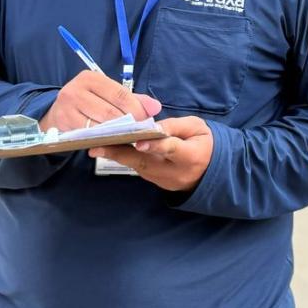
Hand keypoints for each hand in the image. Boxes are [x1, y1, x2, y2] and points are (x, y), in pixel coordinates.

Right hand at [39, 71, 161, 132]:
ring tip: (127, 138)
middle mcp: (76, 89)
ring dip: (116, 135)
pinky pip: (88, 136)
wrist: (56, 113)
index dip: (136, 109)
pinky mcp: (63, 124)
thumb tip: (155, 107)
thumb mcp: (108, 95)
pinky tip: (111, 142)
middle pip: (110, 112)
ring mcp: (67, 108)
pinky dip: (102, 140)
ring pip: (99, 126)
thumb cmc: (88, 102)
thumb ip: (134, 100)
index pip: (119, 94)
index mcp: (91, 78)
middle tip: (139, 133)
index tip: (146, 120)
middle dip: (128, 124)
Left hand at [90, 115, 211, 191]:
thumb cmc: (204, 142)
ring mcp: (163, 180)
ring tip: (97, 145)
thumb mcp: (197, 127)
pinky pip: (138, 168)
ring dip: (117, 156)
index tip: (139, 142)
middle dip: (120, 153)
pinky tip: (109, 149)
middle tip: (97, 147)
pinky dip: (124, 158)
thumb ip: (175, 126)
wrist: (211, 171)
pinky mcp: (155, 182)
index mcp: (190, 156)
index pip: (171, 149)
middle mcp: (175, 172)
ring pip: (138, 166)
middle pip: (146, 162)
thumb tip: (152, 125)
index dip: (155, 145)